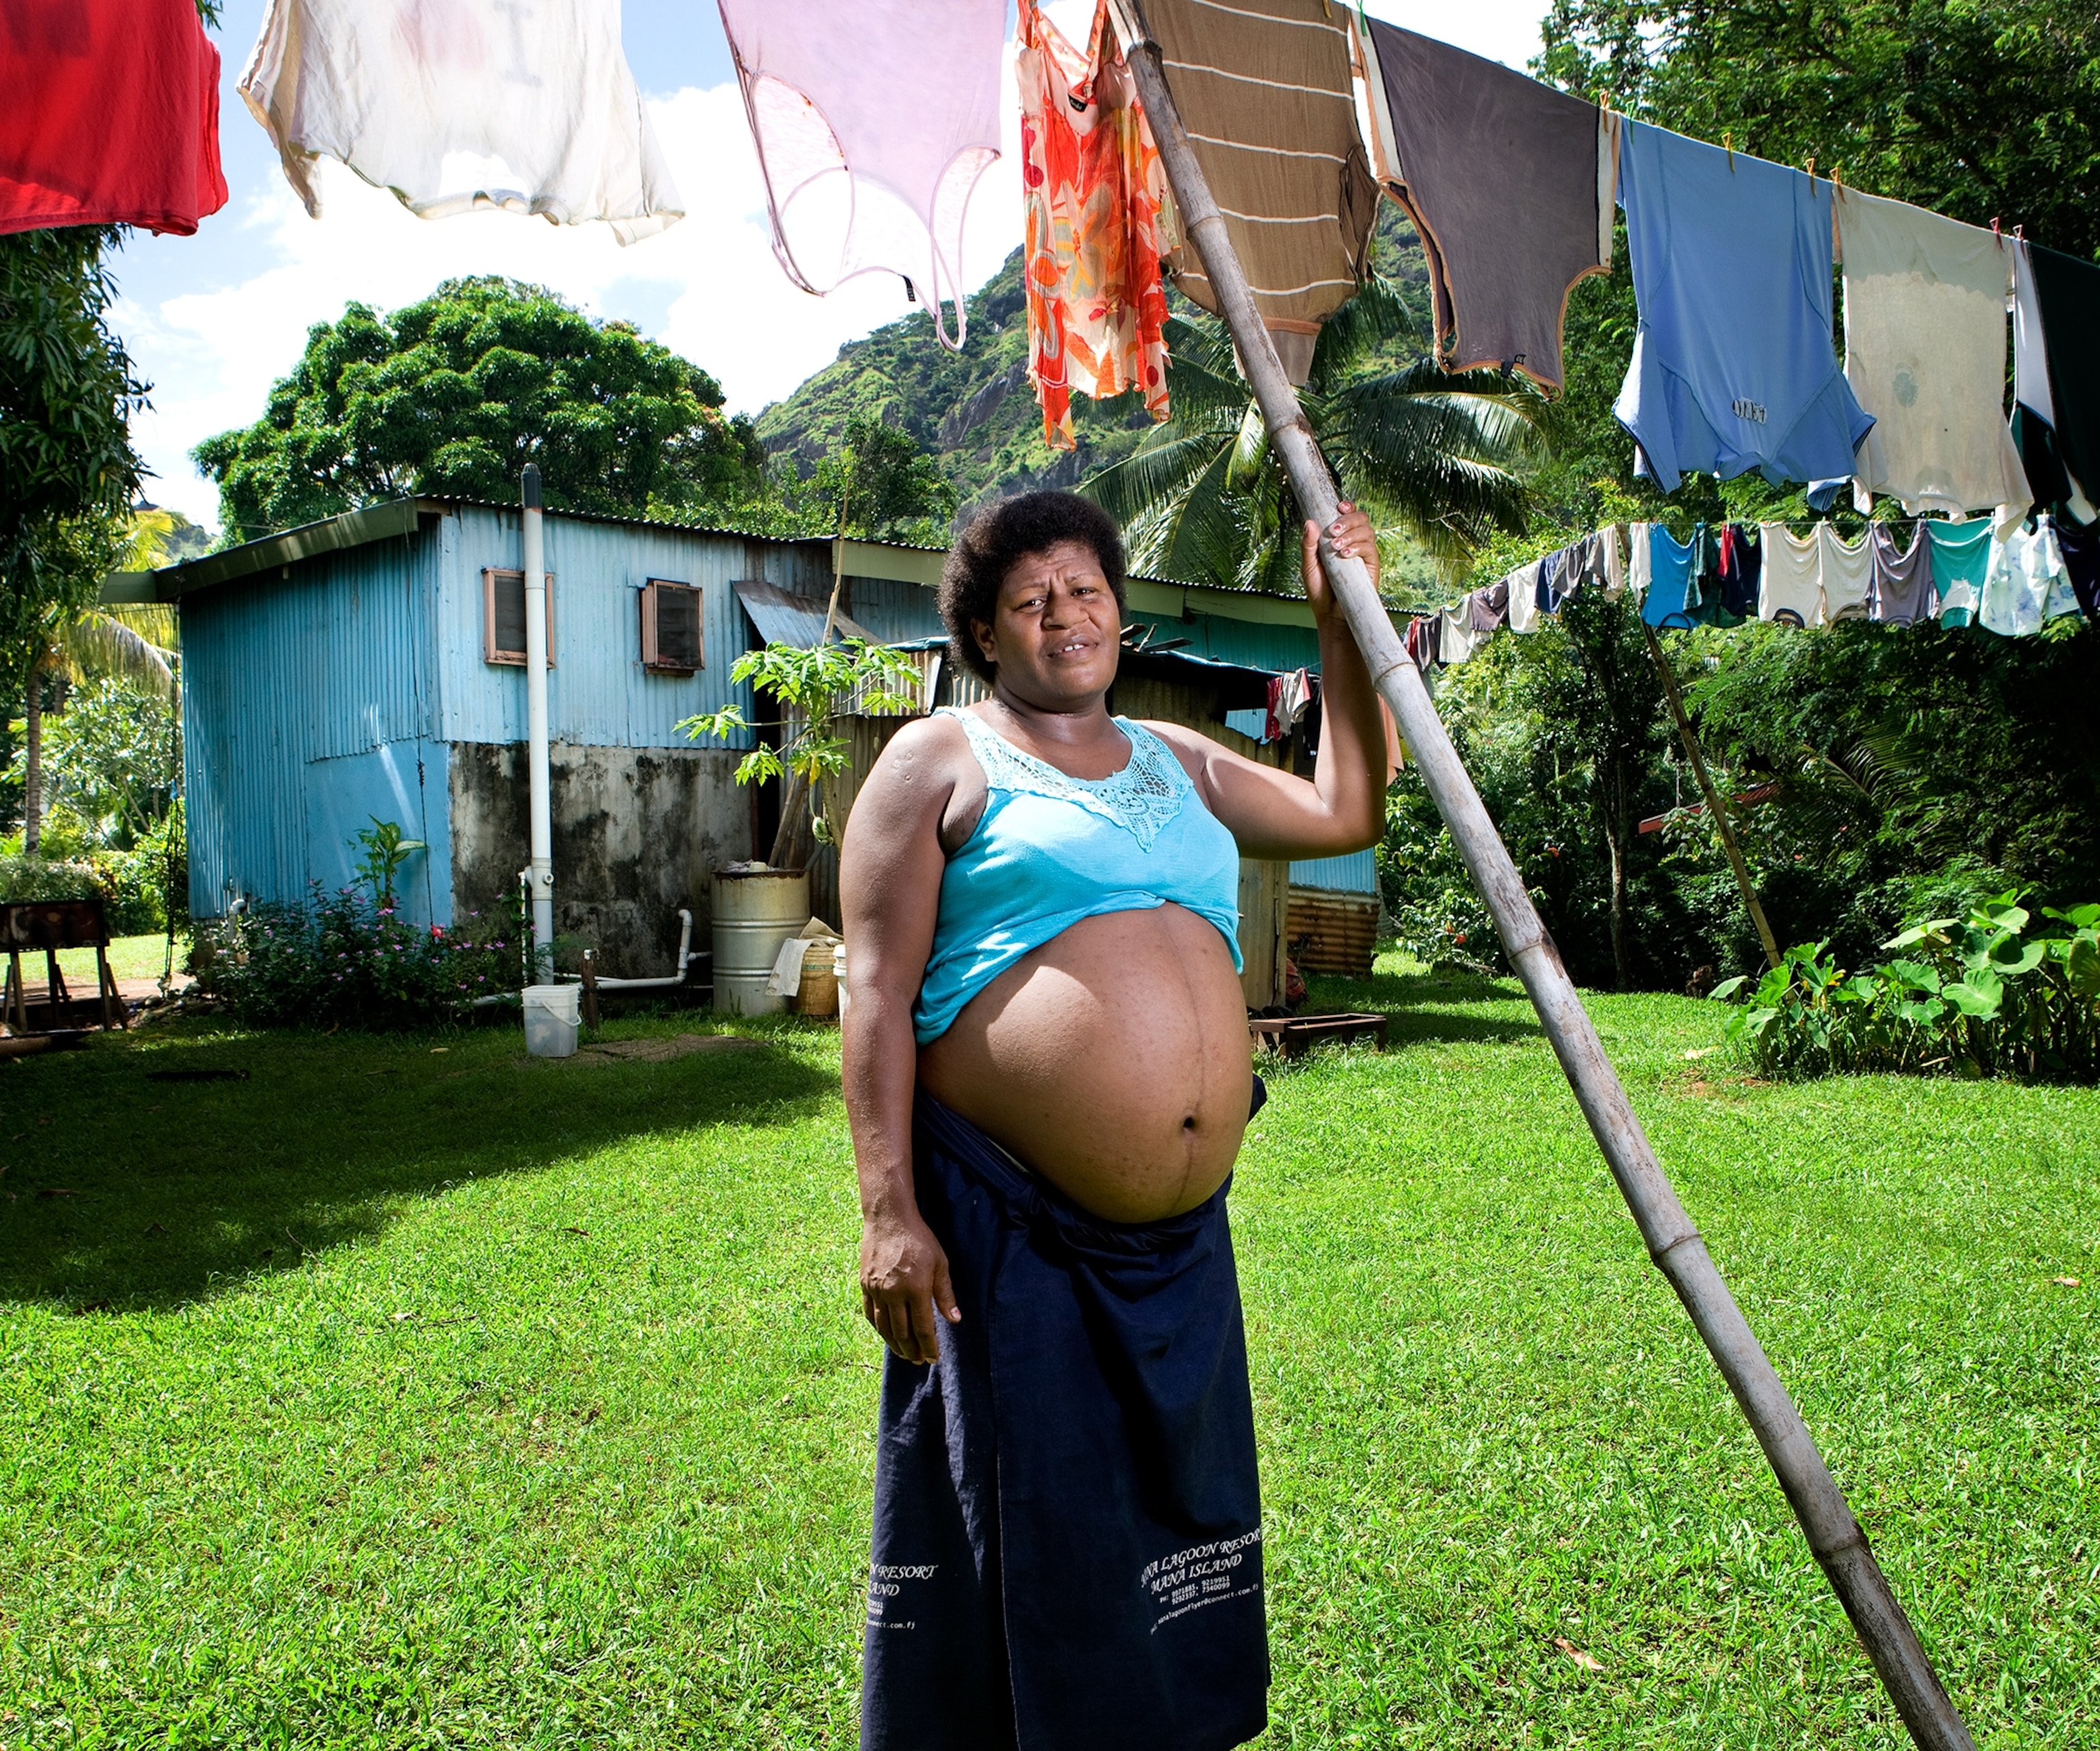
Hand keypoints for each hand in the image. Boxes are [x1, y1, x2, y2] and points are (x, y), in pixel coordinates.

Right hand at [860, 1207, 960, 1364]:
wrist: (889, 1218)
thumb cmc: (919, 1239)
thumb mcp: (940, 1263)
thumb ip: (945, 1294)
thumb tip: (954, 1320)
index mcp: (915, 1288)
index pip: (922, 1328)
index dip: (928, 1347)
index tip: (933, 1359)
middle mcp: (893, 1293)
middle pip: (901, 1333)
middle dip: (912, 1351)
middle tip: (918, 1361)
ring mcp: (876, 1290)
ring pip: (884, 1328)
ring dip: (895, 1345)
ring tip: (904, 1354)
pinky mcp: (865, 1285)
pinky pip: (870, 1314)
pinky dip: (879, 1329)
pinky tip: (886, 1335)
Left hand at [1300, 502, 1379, 616]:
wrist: (1330, 615)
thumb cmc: (1320, 590)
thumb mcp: (1308, 566)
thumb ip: (1308, 545)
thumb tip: (1309, 523)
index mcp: (1339, 538)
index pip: (1348, 515)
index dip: (1347, 506)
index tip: (1338, 506)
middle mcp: (1354, 542)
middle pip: (1360, 518)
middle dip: (1348, 519)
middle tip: (1332, 530)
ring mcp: (1363, 553)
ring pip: (1367, 530)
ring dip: (1351, 533)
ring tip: (1335, 546)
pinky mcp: (1371, 565)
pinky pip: (1370, 548)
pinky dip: (1357, 547)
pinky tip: (1345, 554)